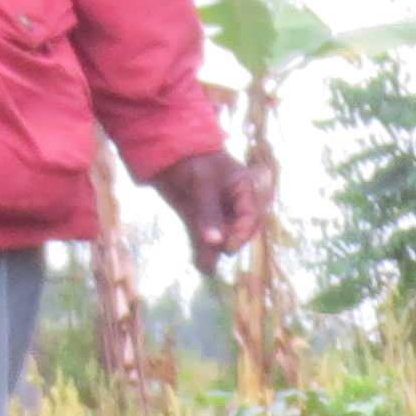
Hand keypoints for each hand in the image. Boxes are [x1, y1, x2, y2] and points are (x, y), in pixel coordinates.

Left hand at [146, 148, 266, 269]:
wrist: (165, 148)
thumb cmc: (192, 157)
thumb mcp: (203, 182)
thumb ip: (209, 211)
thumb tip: (216, 241)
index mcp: (243, 188)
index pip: (249, 217)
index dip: (240, 234)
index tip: (227, 248)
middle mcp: (233, 202)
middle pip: (237, 230)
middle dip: (227, 245)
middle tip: (213, 257)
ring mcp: (215, 210)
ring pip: (220, 236)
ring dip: (213, 252)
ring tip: (204, 267)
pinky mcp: (197, 217)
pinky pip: (203, 236)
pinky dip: (202, 250)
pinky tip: (201, 264)